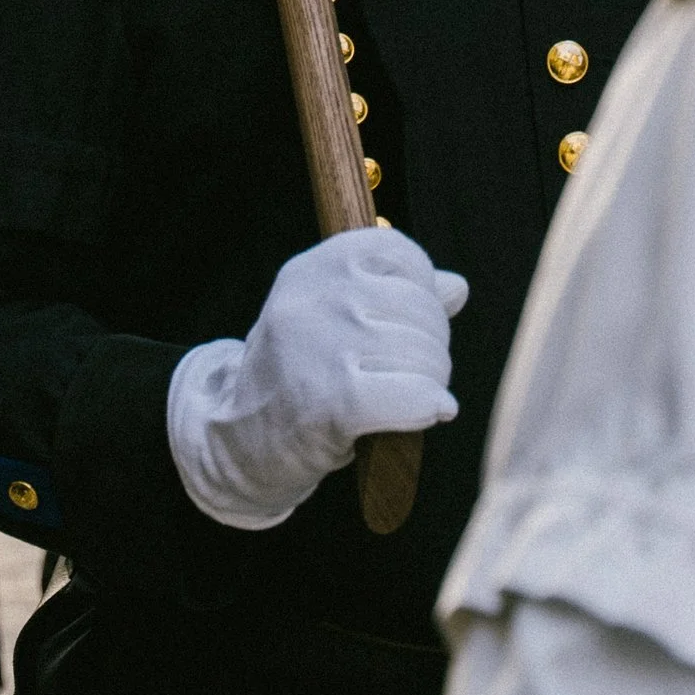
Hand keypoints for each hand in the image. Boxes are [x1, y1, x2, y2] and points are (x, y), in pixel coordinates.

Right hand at [166, 225, 467, 532]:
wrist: (239, 440)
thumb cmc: (298, 374)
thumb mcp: (333, 317)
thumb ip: (393, 295)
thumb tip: (455, 287)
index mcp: (314, 267)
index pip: (401, 254)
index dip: (421, 291)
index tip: (405, 324)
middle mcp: (314, 298)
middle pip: (421, 310)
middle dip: (430, 348)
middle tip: (408, 374)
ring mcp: (320, 347)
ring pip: (424, 356)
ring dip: (430, 384)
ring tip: (406, 397)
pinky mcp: (330, 401)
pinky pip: (414, 395)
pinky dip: (429, 406)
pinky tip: (429, 412)